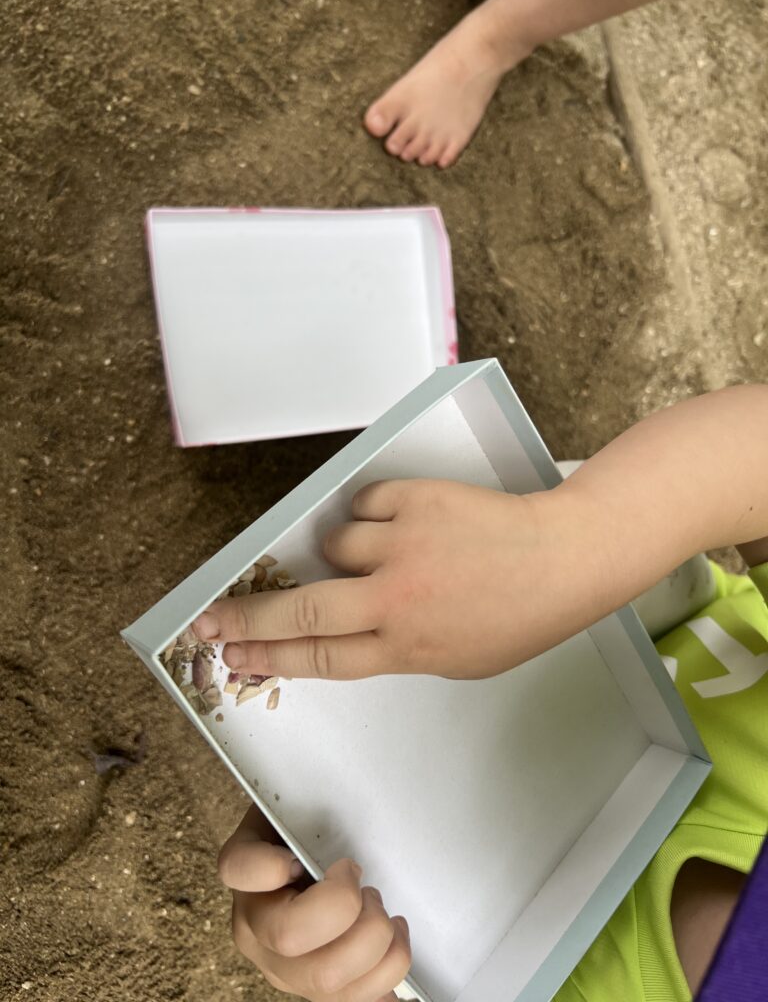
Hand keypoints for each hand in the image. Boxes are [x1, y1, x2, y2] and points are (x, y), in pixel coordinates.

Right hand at [193, 478, 603, 679]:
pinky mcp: (415, 501)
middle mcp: (397, 599)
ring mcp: (404, 546)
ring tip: (391, 554)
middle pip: (300, 608)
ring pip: (334, 544)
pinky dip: (375, 514)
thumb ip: (394, 647)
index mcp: (407, 648)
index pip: (317, 657)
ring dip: (344, 550)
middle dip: (247, 616)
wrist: (563, 558)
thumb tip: (339, 631)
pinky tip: (408, 524)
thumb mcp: (454, 658)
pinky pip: (365, 505)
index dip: (268, 657)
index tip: (234, 657)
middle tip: (210, 619)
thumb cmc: (516, 617)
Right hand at [219, 806, 410, 1001]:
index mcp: (245, 874)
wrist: (307, 862)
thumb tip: (347, 815)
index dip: (270, 865)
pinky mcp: (314, 991)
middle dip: (348, 908)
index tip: (301, 855)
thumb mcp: (300, 808)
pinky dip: (385, 980)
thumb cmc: (311, 833)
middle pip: (290, 936)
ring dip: (375, 945)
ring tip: (385, 916)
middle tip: (367, 887)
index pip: (239, 870)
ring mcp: (282, 967)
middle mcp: (254, 927)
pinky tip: (394, 950)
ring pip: (325, 981)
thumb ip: (308, 812)